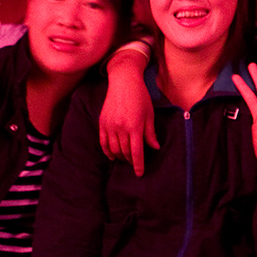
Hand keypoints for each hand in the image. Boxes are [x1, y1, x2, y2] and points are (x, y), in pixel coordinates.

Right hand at [100, 45, 156, 176]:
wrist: (123, 82)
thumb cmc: (140, 97)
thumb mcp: (149, 114)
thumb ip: (150, 133)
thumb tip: (155, 148)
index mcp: (134, 126)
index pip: (136, 152)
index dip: (138, 165)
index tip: (139, 174)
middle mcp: (120, 128)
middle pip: (124, 152)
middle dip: (130, 161)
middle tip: (134, 164)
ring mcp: (109, 126)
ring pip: (113, 149)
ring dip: (119, 157)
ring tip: (125, 159)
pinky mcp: (102, 123)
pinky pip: (103, 142)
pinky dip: (107, 151)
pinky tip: (112, 155)